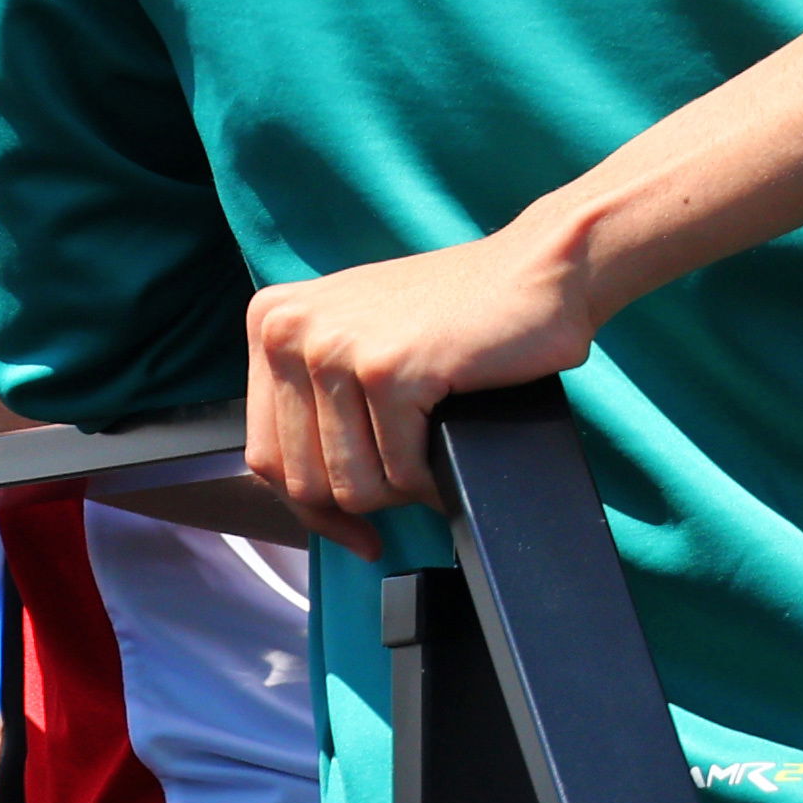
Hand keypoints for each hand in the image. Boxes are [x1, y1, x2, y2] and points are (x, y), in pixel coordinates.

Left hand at [242, 223, 600, 532]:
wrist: (539, 271)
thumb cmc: (458, 316)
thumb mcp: (357, 343)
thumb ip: (312, 399)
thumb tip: (298, 495)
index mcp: (270, 323)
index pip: (264, 453)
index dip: (311, 511)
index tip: (352, 531)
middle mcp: (286, 330)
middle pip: (302, 479)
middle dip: (360, 506)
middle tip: (409, 491)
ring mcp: (334, 348)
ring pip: (349, 485)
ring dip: (400, 493)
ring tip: (432, 463)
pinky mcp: (387, 371)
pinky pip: (399, 472)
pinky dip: (432, 481)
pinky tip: (449, 454)